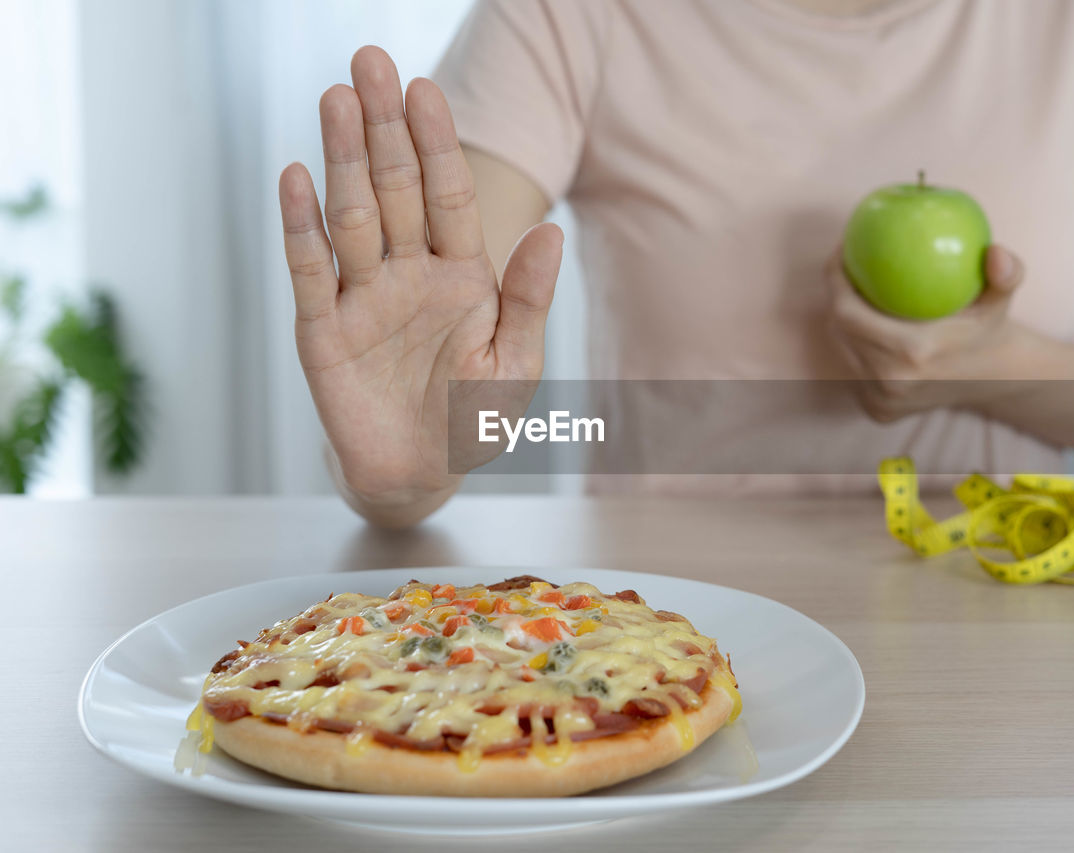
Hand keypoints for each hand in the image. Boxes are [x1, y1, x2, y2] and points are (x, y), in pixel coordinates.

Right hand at [279, 46, 562, 506]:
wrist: (417, 475)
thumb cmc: (471, 420)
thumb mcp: (514, 365)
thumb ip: (528, 300)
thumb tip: (553, 232)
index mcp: (460, 274)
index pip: (447, 195)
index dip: (438, 144)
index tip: (425, 90)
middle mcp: (407, 271)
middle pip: (395, 187)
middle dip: (383, 127)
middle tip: (370, 62)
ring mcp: (361, 294)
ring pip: (352, 214)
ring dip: (342, 159)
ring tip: (335, 99)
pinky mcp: (321, 327)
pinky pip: (309, 268)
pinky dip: (302, 226)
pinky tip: (296, 176)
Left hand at [827, 244, 1025, 421]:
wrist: (994, 380)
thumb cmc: (989, 330)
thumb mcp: (1001, 299)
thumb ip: (1007, 275)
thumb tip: (994, 252)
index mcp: (913, 353)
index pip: (847, 313)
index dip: (834, 279)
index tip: (843, 249)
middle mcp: (890, 381)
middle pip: (839, 329)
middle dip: (836, 292)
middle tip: (847, 264)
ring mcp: (881, 400)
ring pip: (843, 349)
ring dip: (843, 318)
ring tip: (852, 287)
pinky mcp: (878, 410)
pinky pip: (854, 368)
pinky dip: (855, 343)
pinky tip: (861, 319)